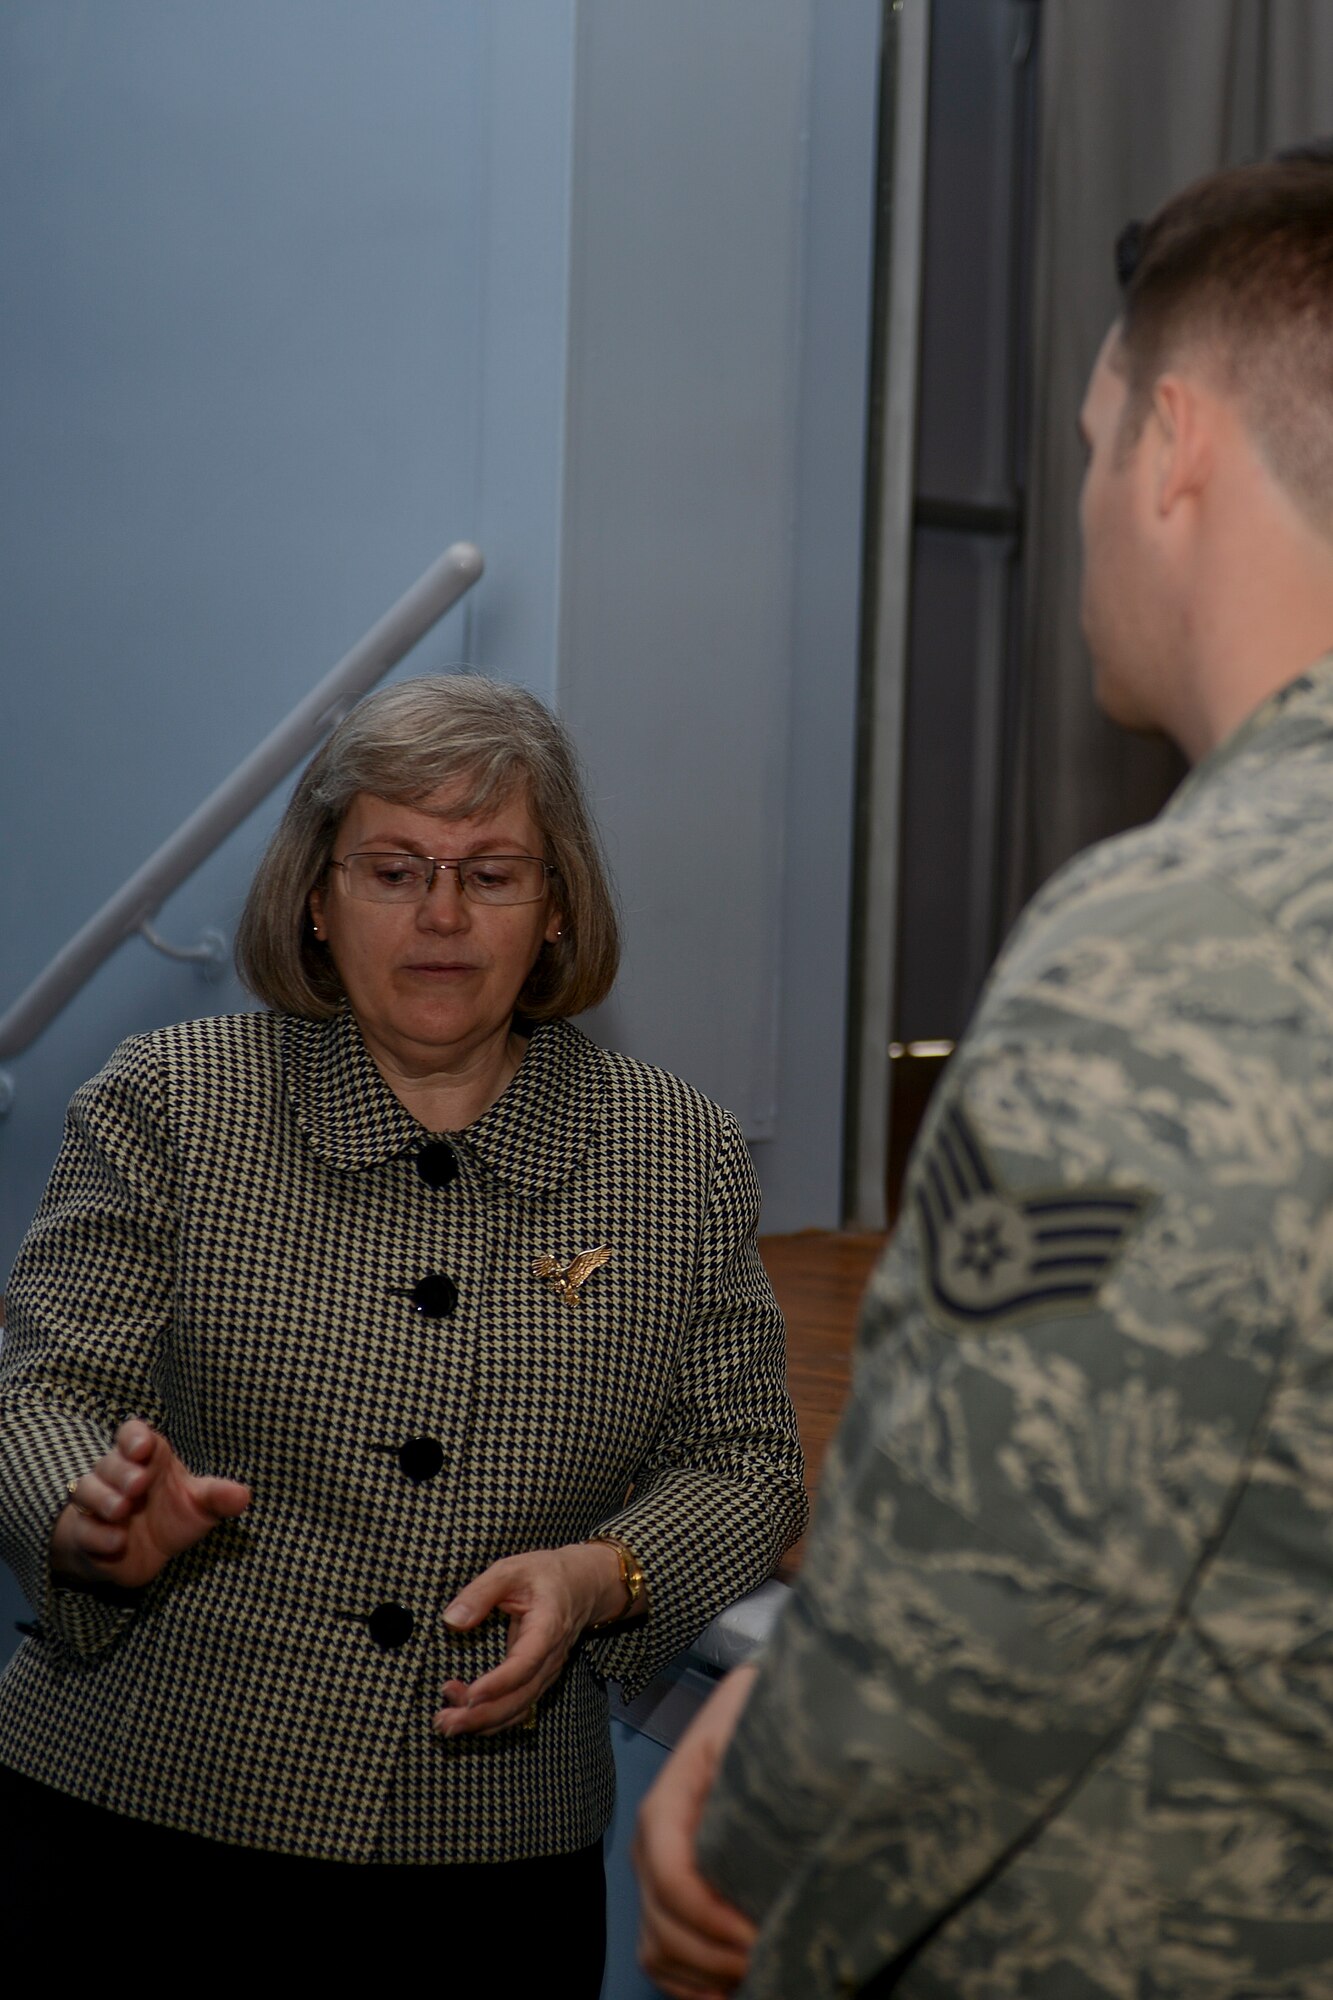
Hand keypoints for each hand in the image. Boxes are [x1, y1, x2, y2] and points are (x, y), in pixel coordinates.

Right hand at [50, 1420, 250, 1590]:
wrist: (139, 1554)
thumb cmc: (171, 1516)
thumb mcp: (199, 1507)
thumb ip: (218, 1498)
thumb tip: (243, 1497)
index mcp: (146, 1459)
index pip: (132, 1434)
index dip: (134, 1437)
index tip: (144, 1447)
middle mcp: (117, 1476)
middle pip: (109, 1462)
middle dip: (121, 1472)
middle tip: (138, 1485)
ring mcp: (97, 1504)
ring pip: (87, 1490)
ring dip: (104, 1499)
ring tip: (122, 1510)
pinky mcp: (85, 1535)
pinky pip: (83, 1529)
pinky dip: (97, 1535)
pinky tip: (117, 1541)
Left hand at [434, 1541, 630, 1736]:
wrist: (582, 1584)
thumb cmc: (545, 1574)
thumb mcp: (511, 1570)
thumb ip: (481, 1592)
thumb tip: (452, 1620)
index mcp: (547, 1627)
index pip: (525, 1663)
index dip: (499, 1683)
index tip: (470, 1695)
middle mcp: (550, 1658)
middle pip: (520, 1697)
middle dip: (481, 1714)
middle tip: (443, 1720)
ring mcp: (546, 1672)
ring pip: (518, 1708)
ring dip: (483, 1722)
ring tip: (445, 1722)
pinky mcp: (538, 1679)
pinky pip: (519, 1707)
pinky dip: (494, 1720)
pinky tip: (467, 1721)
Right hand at [634, 1664, 759, 1999]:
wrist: (750, 1710)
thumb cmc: (758, 1715)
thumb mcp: (753, 1716)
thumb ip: (748, 1746)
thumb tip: (786, 1784)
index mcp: (668, 1803)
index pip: (669, 1872)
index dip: (709, 1917)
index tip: (758, 1933)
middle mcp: (652, 1843)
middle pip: (662, 1922)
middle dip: (715, 1955)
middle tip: (772, 1956)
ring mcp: (656, 1873)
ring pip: (658, 1948)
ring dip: (705, 1975)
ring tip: (759, 1972)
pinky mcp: (669, 1896)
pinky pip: (662, 1958)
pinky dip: (692, 1985)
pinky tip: (733, 1986)